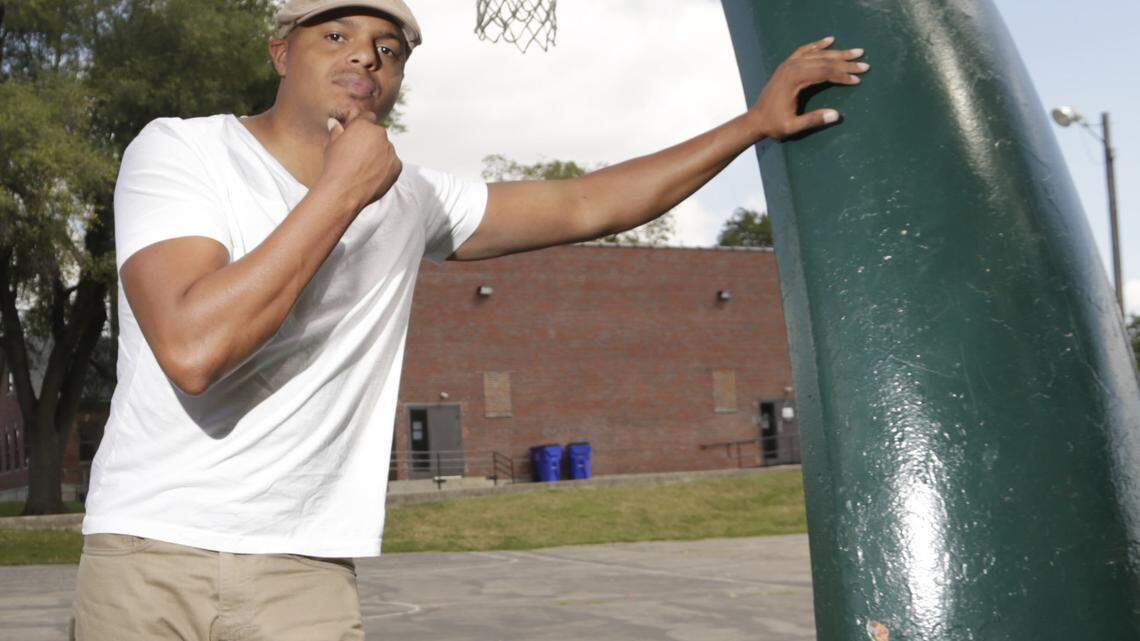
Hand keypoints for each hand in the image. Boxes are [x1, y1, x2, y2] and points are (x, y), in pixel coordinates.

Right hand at [318, 109, 402, 209]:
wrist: (344, 191)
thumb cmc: (334, 167)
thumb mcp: (331, 146)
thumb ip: (336, 131)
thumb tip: (334, 122)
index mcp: (364, 125)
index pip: (368, 117)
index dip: (362, 126)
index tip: (358, 136)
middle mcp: (380, 134)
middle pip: (378, 135)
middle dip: (371, 142)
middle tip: (359, 157)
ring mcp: (390, 150)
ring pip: (386, 150)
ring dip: (379, 155)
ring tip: (364, 170)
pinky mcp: (397, 165)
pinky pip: (392, 164)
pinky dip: (385, 169)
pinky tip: (372, 177)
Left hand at [747, 35, 868, 140]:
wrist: (756, 119)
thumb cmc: (774, 124)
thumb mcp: (793, 127)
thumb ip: (813, 120)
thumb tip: (836, 115)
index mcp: (795, 79)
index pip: (825, 72)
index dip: (842, 75)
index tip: (857, 79)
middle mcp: (792, 67)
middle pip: (824, 61)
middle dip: (846, 63)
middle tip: (864, 64)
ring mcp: (789, 64)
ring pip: (817, 54)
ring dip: (837, 53)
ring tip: (856, 52)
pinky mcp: (787, 65)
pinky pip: (805, 50)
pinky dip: (818, 44)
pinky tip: (829, 40)